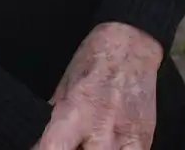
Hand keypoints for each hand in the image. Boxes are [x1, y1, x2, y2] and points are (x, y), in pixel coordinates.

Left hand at [33, 22, 163, 149]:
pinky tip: (111, 147)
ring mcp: (126, 135)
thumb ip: (53, 122)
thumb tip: (40, 145)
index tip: (44, 148)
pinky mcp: (144, 137)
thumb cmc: (94, 61)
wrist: (131, 45)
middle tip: (72, 143)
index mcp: (76, 112)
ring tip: (90, 144)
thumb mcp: (63, 88)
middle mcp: (102, 128)